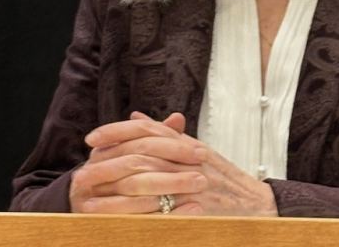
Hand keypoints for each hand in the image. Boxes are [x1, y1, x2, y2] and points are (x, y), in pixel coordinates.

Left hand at [74, 112, 278, 216]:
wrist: (258, 206)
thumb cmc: (225, 179)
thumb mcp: (196, 150)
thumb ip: (166, 135)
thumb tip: (136, 117)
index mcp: (186, 145)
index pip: (146, 131)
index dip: (116, 132)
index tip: (91, 139)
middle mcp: (188, 161)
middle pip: (140, 155)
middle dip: (106, 164)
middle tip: (80, 173)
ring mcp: (192, 186)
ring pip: (144, 184)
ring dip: (112, 194)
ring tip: (86, 201)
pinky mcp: (194, 211)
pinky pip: (158, 213)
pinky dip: (132, 217)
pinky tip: (112, 222)